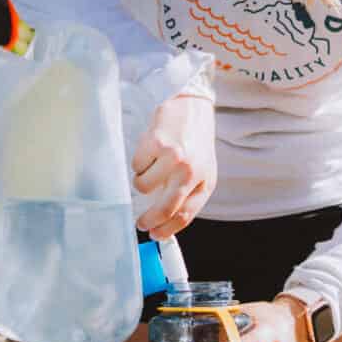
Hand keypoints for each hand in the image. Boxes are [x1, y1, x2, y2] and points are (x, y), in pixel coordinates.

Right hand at [131, 93, 215, 239]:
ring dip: (142, 182)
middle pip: (166, 208)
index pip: (185, 216)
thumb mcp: (201, 171)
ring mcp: (173, 158)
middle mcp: (191, 172)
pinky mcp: (156, 143)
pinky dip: (139, 163)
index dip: (167, 230)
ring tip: (152, 167)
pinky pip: (137, 166)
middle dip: (149, 220)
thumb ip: (187, 194)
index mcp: (204, 181)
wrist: (192, 107)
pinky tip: (151, 151)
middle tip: (141, 223)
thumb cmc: (194, 142)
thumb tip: (165, 221)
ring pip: (143, 187)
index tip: (155, 234)